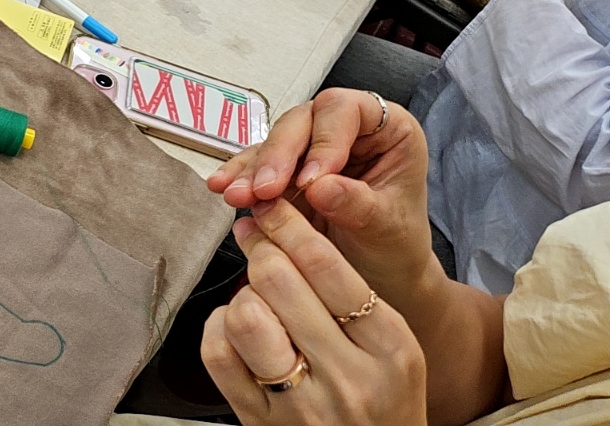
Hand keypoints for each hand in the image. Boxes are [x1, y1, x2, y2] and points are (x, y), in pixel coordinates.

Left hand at [202, 201, 426, 425]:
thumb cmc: (383, 402)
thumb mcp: (393, 351)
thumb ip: (349, 297)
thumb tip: (284, 233)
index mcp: (390, 348)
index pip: (325, 265)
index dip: (287, 224)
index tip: (269, 207)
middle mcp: (348, 376)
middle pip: (278, 280)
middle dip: (261, 248)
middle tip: (254, 235)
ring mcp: (302, 404)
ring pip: (245, 315)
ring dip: (243, 294)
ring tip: (256, 296)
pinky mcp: (260, 422)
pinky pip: (219, 354)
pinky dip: (219, 328)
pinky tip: (236, 328)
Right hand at [207, 89, 436, 312]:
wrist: (381, 277)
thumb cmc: (396, 246)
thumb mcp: (388, 227)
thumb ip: (358, 204)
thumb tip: (320, 186)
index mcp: (387, 129)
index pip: (345, 111)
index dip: (323, 140)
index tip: (310, 182)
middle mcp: (347, 130)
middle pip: (302, 121)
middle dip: (278, 154)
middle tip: (265, 189)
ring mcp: (313, 148)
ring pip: (275, 141)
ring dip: (253, 169)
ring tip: (238, 196)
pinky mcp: (287, 169)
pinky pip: (258, 165)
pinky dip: (240, 177)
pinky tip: (224, 187)